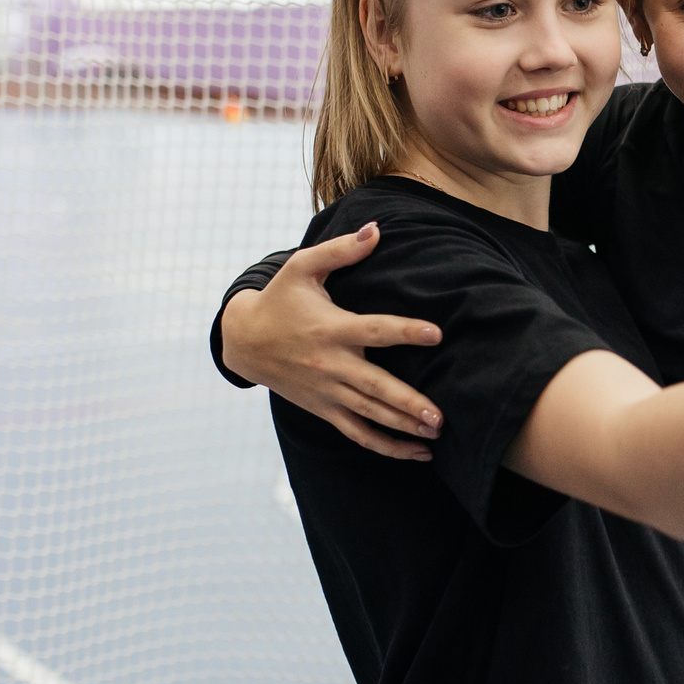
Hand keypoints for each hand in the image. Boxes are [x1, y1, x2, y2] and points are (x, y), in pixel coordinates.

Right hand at [222, 222, 445, 459]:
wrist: (243, 341)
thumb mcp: (302, 267)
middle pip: (375, 386)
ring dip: (403, 427)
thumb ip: (341, 250)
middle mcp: (331, 364)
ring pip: (369, 414)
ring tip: (435, 435)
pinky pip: (357, 432)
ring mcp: (328, 391)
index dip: (405, 331)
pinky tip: (416, 453)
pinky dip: (386, 446)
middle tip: (439, 415)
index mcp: (332, 328)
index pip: (374, 330)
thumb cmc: (280, 300)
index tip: (436, 333)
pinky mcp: (324, 409)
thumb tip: (376, 229)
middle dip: (407, 402)